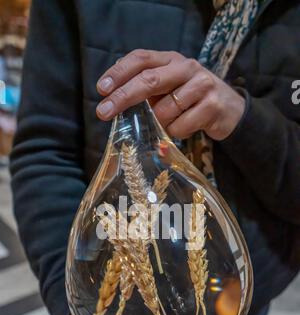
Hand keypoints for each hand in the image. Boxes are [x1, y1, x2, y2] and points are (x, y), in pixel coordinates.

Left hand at [96, 49, 244, 140]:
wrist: (230, 111)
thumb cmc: (192, 101)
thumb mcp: (170, 89)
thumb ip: (148, 89)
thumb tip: (114, 99)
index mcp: (171, 60)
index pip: (141, 58)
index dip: (119, 72)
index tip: (101, 89)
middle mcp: (187, 67)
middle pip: (149, 80)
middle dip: (123, 97)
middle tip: (103, 112)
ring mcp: (202, 85)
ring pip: (165, 110)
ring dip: (159, 123)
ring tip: (167, 124)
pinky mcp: (212, 106)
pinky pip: (181, 126)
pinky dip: (175, 133)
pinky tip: (182, 129)